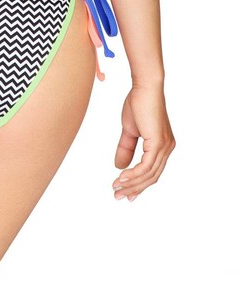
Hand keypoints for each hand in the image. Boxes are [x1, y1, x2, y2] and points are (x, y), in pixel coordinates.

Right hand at [112, 84, 175, 200]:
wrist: (144, 87)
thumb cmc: (138, 103)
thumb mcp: (129, 130)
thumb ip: (126, 148)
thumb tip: (119, 166)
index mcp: (162, 146)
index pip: (152, 172)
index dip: (138, 184)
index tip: (125, 192)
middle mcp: (167, 149)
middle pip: (151, 177)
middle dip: (133, 188)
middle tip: (117, 195)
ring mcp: (164, 147)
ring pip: (149, 174)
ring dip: (131, 183)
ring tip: (116, 188)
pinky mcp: (158, 143)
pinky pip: (146, 166)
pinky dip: (134, 174)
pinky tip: (121, 177)